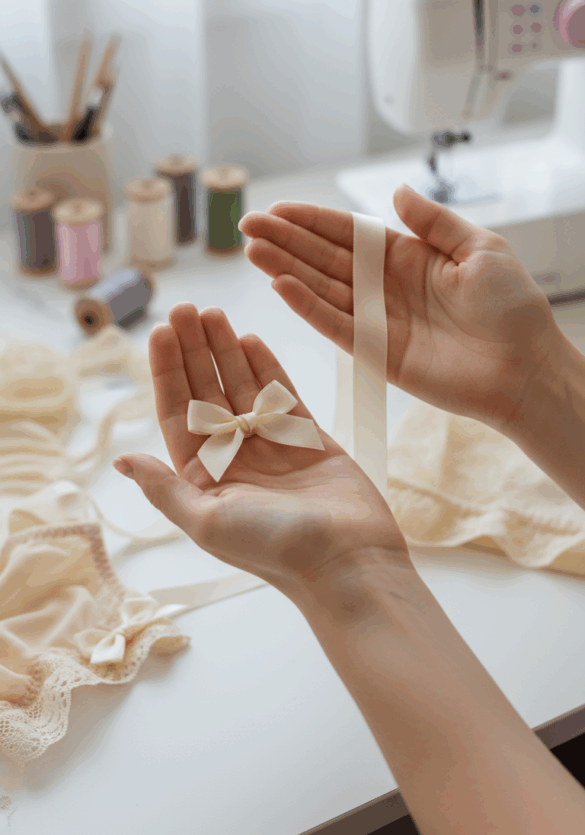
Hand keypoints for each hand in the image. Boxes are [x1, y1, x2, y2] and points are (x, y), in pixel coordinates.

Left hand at [113, 303, 409, 602]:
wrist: (347, 560)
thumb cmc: (273, 547)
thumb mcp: (205, 521)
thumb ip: (164, 487)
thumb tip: (120, 460)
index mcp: (205, 478)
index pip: (177, 413)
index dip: (167, 371)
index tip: (159, 331)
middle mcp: (234, 458)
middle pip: (207, 392)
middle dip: (193, 350)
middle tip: (185, 308)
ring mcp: (271, 445)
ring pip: (242, 387)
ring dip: (225, 350)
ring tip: (213, 312)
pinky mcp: (307, 437)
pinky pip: (281, 393)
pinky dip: (266, 366)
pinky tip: (250, 339)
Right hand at [239, 187, 563, 433]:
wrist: (524, 366)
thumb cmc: (512, 307)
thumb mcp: (479, 248)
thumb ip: (433, 221)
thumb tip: (396, 192)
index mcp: (406, 257)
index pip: (348, 233)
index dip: (311, 221)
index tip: (276, 210)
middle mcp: (384, 286)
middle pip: (324, 258)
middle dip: (285, 241)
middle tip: (247, 225)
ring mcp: (377, 319)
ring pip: (321, 289)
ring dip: (286, 270)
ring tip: (253, 250)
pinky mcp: (377, 352)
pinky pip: (335, 325)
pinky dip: (307, 307)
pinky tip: (281, 287)